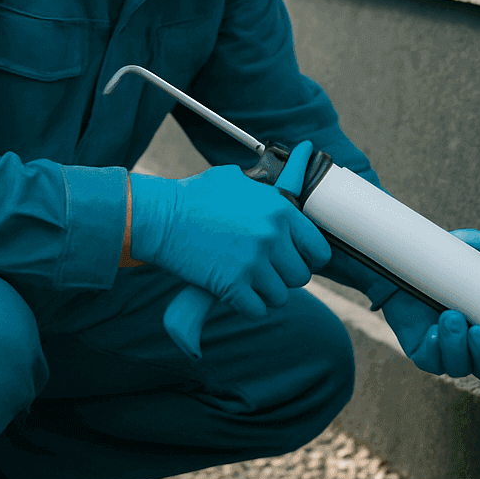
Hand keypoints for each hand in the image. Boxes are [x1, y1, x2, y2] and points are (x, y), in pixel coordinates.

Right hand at [130, 145, 330, 318]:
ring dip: (265, 294)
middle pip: (300, 277)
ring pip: (280, 297)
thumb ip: (267, 191)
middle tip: (264, 271)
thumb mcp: (237, 180)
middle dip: (283, 277)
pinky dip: (247, 306)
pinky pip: (257, 310)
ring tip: (249, 282)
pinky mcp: (232, 285)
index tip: (294, 259)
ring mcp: (252, 262)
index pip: (319, 250)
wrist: (160, 216)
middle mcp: (271, 236)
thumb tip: (295, 168)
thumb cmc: (196, 195)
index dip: (308, 258)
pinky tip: (235, 293)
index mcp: (279, 209)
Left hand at [380, 228, 479, 383]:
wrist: (403, 263)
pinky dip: (434, 348)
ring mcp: (445, 351)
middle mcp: (471, 347)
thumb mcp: (469, 246)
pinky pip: (430, 361)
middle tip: (478, 329)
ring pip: (458, 366)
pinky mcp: (421, 351)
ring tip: (451, 316)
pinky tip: (433, 331)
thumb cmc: (444, 260)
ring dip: (457, 345)